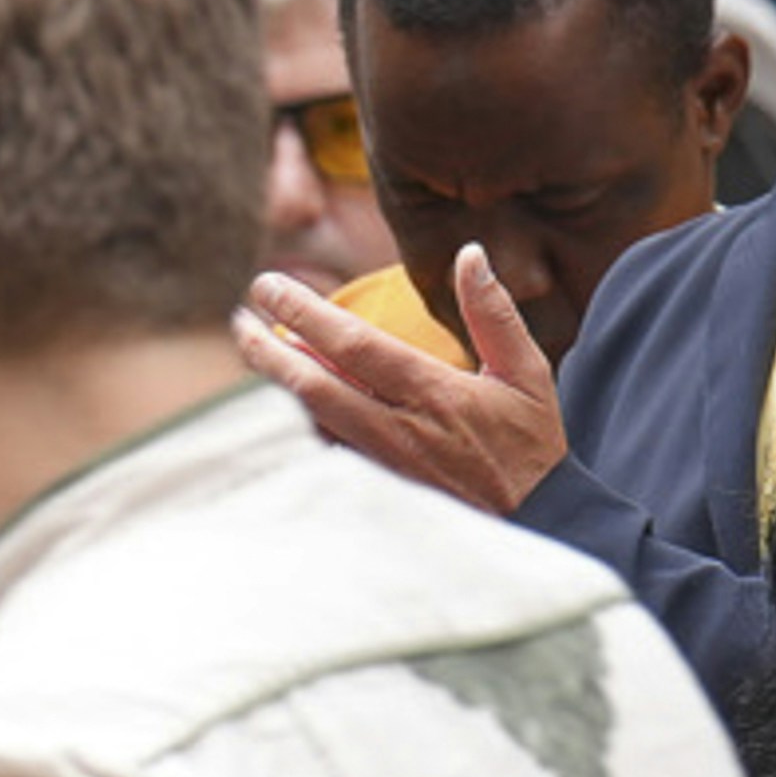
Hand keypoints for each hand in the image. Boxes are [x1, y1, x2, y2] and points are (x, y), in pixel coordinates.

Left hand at [235, 251, 566, 516]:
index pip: (353, 345)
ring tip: (249, 345)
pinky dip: (294, 419)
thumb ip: (494, 313)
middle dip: (268, 347)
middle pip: (312, 383)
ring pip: (309, 417)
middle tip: (240, 317)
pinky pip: (321, 448)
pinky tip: (276, 396)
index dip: (304, 315)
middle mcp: (397, 427)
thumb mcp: (528, 373)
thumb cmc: (531, 443)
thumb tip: (470, 255)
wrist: (535, 522)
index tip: (269, 287)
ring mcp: (379, 461)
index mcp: (434, 392)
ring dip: (274, 380)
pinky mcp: (372, 485)